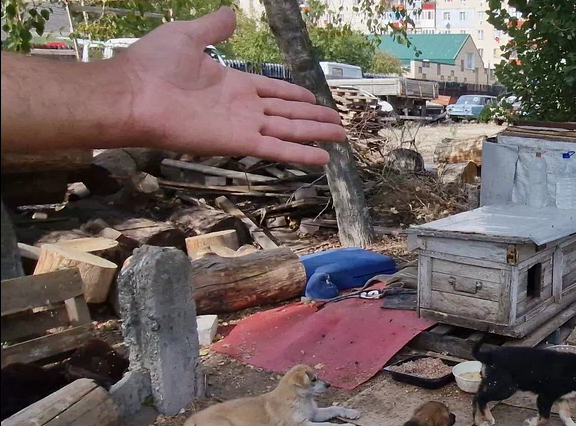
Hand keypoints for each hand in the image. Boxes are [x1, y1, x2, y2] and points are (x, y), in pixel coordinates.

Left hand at [117, 7, 344, 164]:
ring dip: (315, 135)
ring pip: (290, 131)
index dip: (295, 96)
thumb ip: (213, 29)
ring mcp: (243, 126)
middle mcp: (243, 107)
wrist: (133, 94)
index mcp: (233, 83)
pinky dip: (300, 154)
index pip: (273, 91)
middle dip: (314, 118)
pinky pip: (277, 148)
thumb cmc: (154, 65)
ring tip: (340, 138)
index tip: (315, 99)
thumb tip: (231, 13)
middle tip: (338, 123)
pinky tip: (322, 159)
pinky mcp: (239, 142)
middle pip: (288, 114)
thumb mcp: (187, 36)